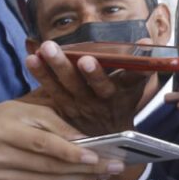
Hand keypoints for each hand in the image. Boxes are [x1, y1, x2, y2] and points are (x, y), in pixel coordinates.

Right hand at [0, 101, 117, 179]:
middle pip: (49, 167)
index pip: (43, 144)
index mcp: (4, 130)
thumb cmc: (12, 118)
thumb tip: (89, 143)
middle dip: (86, 169)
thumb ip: (62, 127)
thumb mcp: (36, 112)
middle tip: (113, 167)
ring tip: (102, 174)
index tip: (98, 157)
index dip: (71, 153)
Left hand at [23, 40, 150, 135]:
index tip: (134, 56)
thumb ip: (139, 66)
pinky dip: (41, 74)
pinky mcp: (64, 107)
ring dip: (58, 68)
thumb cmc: (121, 104)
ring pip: (71, 86)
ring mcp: (82, 105)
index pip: (133, 80)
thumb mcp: (135, 88)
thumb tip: (147, 42)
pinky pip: (52, 90)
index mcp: (125, 94)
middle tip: (85, 58)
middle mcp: (104, 101)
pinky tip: (31, 58)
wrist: (106, 138)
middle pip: (99, 86)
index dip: (136, 70)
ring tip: (46, 49)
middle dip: (92, 72)